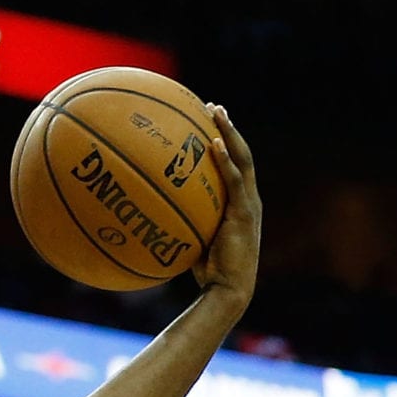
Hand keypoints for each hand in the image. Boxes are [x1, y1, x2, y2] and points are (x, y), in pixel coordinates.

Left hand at [191, 103, 260, 310]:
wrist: (227, 290)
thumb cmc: (206, 272)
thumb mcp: (192, 241)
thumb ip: (180, 223)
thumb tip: (147, 215)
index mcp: (239, 203)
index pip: (234, 165)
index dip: (224, 142)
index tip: (208, 122)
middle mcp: (248, 198)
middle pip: (241, 154)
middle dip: (227, 128)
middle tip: (213, 106)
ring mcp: (249, 204)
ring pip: (242, 159)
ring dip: (228, 133)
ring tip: (216, 112)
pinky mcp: (244, 213)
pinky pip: (234, 180)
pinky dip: (224, 160)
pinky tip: (213, 144)